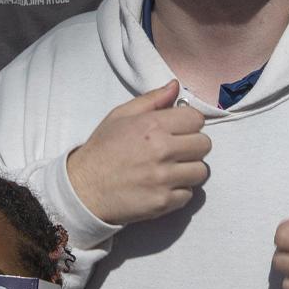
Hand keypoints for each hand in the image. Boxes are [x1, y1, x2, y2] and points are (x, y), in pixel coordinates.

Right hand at [65, 81, 210, 225]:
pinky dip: (178, 192)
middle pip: (204, 145)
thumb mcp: (120, 116)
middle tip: (176, 151)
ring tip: (170, 169)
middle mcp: (161, 150)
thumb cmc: (102, 150)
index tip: (180, 130)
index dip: (189, 124)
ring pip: (201, 171)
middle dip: (193, 146)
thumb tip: (175, 86)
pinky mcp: (163, 202)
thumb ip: (152, 100)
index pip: (196, 119)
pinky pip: (189, 194)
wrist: (83, 190)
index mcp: (152, 125)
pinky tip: (162, 187)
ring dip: (189, 170)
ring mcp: (164, 178)